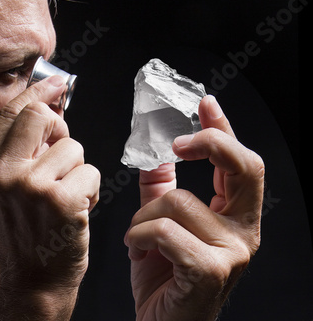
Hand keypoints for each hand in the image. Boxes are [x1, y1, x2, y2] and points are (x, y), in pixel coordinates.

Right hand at [0, 76, 99, 319]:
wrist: (33, 278)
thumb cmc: (24, 229)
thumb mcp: (3, 185)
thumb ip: (19, 146)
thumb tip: (50, 106)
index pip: (12, 111)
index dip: (38, 92)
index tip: (57, 83)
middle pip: (42, 117)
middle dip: (60, 131)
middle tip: (61, 155)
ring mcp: (29, 187)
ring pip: (73, 147)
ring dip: (77, 170)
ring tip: (66, 194)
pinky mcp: (60, 201)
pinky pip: (91, 171)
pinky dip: (92, 189)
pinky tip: (77, 209)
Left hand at [124, 95, 263, 320]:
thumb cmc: (163, 278)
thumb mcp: (160, 225)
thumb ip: (161, 189)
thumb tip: (155, 154)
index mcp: (234, 216)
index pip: (239, 162)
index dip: (223, 128)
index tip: (205, 103)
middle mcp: (244, 232)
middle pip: (244, 166)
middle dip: (210, 142)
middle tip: (177, 143)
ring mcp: (233, 252)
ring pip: (179, 201)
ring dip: (143, 216)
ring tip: (135, 237)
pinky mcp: (211, 270)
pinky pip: (164, 229)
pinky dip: (139, 235)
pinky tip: (135, 250)